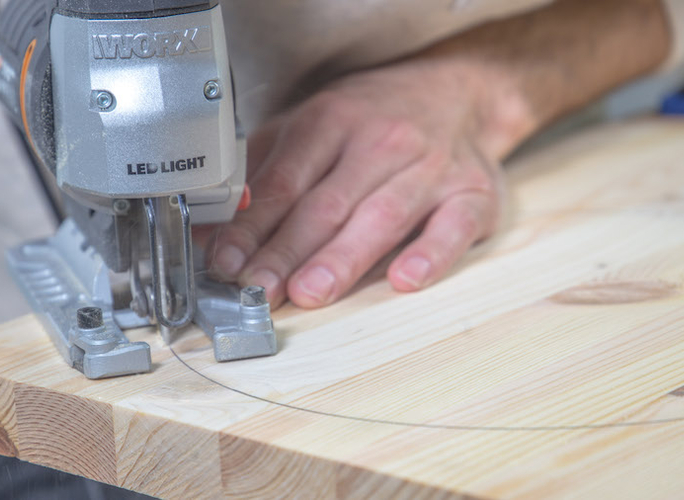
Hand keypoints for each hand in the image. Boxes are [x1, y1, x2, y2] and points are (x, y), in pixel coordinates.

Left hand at [206, 59, 532, 307]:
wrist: (456, 91)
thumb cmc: (371, 119)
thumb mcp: (309, 126)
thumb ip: (262, 173)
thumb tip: (211, 228)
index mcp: (331, 121)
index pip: (284, 181)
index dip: (251, 225)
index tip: (226, 261)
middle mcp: (381, 141)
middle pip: (327, 204)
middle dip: (287, 251)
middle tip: (260, 288)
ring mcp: (430, 167)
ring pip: (381, 217)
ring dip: (343, 258)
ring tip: (310, 292)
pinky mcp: (472, 193)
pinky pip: (454, 226)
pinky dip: (431, 254)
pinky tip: (405, 279)